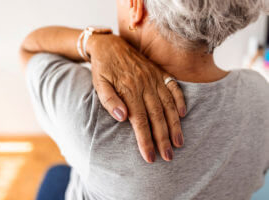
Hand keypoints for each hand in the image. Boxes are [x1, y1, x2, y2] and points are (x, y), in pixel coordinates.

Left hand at [88, 34, 185, 162]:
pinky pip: (173, 87)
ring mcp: (154, 79)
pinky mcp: (159, 73)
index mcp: (129, 90)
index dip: (145, 140)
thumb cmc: (102, 68)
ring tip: (179, 142)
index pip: (139, 120)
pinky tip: (183, 113)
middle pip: (156, 116)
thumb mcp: (99, 83)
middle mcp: (144, 85)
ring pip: (168, 105)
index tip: (149, 157)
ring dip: (174, 124)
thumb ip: (109, 100)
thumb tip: (121, 117)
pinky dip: (180, 100)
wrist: (110, 45)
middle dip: (163, 138)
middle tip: (168, 156)